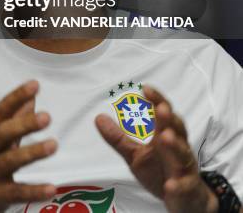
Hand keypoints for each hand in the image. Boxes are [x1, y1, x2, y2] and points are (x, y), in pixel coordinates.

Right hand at [0, 80, 56, 212]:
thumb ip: (14, 121)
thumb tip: (32, 99)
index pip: (2, 111)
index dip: (17, 97)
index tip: (34, 84)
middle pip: (3, 133)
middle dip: (24, 124)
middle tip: (47, 116)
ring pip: (10, 161)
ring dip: (32, 152)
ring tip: (53, 144)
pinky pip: (16, 192)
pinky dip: (33, 190)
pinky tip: (51, 188)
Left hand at [95, 86, 217, 212]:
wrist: (184, 199)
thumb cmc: (160, 171)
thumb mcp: (135, 155)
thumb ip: (119, 138)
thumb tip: (98, 117)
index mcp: (166, 135)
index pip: (163, 113)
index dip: (157, 100)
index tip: (146, 88)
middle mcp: (179, 147)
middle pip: (177, 129)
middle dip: (169, 118)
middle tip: (160, 108)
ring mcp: (185, 168)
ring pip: (184, 154)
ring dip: (175, 145)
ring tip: (164, 137)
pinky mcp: (188, 188)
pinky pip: (185, 186)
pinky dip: (179, 185)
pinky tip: (170, 185)